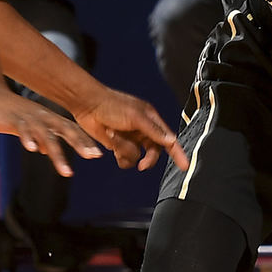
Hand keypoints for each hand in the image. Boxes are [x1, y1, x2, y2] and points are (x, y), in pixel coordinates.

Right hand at [0, 86, 100, 175]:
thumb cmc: (12, 113)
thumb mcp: (31, 125)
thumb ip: (41, 137)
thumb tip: (47, 151)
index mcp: (50, 118)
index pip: (73, 130)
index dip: (86, 141)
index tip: (98, 154)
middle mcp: (44, 117)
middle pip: (66, 130)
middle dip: (80, 144)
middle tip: (93, 156)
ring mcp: (30, 118)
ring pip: (47, 136)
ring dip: (58, 155)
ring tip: (66, 172)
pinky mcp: (14, 120)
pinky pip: (23, 130)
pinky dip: (29, 139)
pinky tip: (33, 150)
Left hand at [71, 87, 188, 170]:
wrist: (87, 105)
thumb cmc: (112, 105)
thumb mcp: (136, 117)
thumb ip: (154, 130)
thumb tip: (172, 141)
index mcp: (152, 120)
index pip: (169, 140)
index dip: (178, 153)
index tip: (185, 166)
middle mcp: (143, 131)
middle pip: (154, 152)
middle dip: (148, 159)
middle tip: (142, 166)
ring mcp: (131, 138)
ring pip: (137, 156)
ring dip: (125, 150)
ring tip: (113, 138)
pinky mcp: (118, 145)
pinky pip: (124, 159)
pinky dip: (118, 153)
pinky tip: (111, 143)